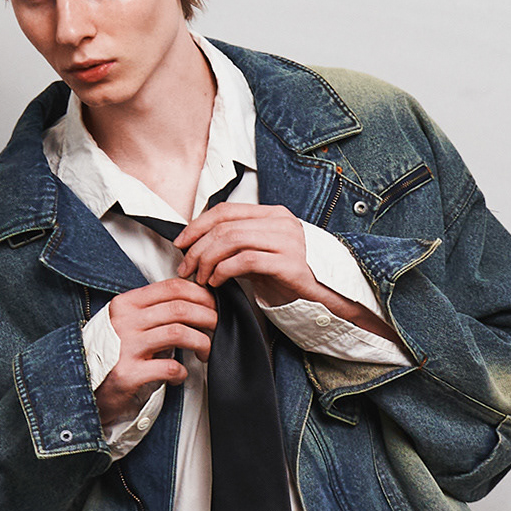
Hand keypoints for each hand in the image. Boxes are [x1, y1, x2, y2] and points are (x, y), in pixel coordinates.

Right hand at [95, 278, 216, 426]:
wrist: (83, 386)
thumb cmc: (111, 353)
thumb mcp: (126, 323)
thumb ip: (152, 311)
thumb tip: (194, 301)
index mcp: (126, 304)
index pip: (171, 288)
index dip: (200, 294)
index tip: (212, 305)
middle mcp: (124, 322)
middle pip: (180, 309)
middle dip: (208, 317)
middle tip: (218, 327)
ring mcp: (125, 348)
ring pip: (178, 333)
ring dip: (201, 342)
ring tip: (205, 352)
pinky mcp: (129, 374)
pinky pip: (169, 368)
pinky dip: (181, 373)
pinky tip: (179, 376)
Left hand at [173, 203, 400, 344]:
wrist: (328, 300)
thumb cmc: (292, 279)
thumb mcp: (262, 256)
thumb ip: (237, 245)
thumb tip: (199, 245)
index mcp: (273, 215)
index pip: (226, 210)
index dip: (197, 225)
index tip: (181, 243)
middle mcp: (281, 223)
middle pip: (225, 225)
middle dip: (197, 247)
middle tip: (186, 267)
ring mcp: (288, 241)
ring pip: (232, 240)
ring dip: (208, 260)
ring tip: (201, 278)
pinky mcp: (290, 263)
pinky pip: (246, 260)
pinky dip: (223, 270)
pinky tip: (217, 283)